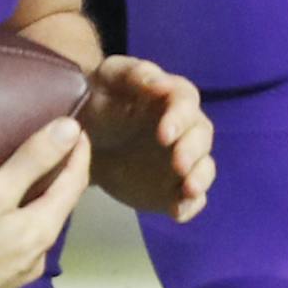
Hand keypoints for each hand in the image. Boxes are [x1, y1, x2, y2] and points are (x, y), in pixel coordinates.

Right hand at [0, 120, 87, 287]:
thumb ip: (32, 161)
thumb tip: (71, 129)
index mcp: (42, 228)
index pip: (74, 184)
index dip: (78, 154)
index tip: (77, 130)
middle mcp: (39, 255)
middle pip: (60, 208)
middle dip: (62, 178)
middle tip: (55, 151)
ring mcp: (19, 274)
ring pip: (41, 230)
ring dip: (43, 203)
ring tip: (30, 182)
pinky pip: (22, 246)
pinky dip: (25, 223)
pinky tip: (5, 222)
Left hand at [79, 56, 213, 222]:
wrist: (84, 134)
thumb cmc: (99, 97)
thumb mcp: (110, 77)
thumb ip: (135, 74)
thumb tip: (160, 82)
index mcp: (171, 97)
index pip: (186, 102)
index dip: (179, 118)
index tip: (164, 133)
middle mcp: (184, 128)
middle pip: (201, 136)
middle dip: (193, 150)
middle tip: (178, 163)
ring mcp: (181, 160)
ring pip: (204, 167)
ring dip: (200, 177)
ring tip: (188, 189)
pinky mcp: (172, 187)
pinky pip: (189, 198)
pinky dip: (189, 206)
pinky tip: (177, 213)